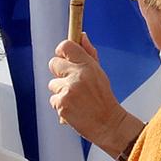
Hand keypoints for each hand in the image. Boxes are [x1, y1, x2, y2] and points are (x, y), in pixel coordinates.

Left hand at [48, 37, 143, 158]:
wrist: (108, 124)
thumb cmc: (104, 99)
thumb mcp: (99, 73)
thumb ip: (89, 54)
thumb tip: (82, 36)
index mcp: (88, 65)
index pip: (65, 46)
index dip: (62, 51)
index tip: (64, 57)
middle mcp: (77, 75)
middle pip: (53, 64)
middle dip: (59, 73)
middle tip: (71, 83)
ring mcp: (68, 90)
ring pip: (52, 85)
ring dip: (60, 92)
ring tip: (76, 100)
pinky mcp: (62, 104)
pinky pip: (53, 100)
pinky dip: (61, 105)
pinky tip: (73, 109)